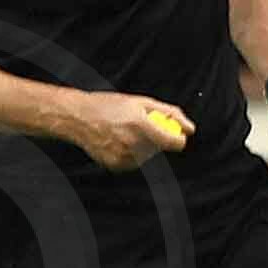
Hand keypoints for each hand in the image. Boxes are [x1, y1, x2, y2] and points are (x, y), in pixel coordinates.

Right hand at [62, 88, 184, 171]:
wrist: (78, 117)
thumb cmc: (110, 105)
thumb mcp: (141, 102)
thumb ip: (169, 114)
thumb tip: (190, 128)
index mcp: (141, 126)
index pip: (174, 143)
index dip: (178, 139)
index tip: (176, 134)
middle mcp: (132, 144)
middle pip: (160, 149)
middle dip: (157, 139)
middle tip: (140, 126)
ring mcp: (122, 157)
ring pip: (147, 157)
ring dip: (144, 147)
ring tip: (126, 132)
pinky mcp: (114, 165)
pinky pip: (133, 162)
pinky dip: (131, 154)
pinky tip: (118, 141)